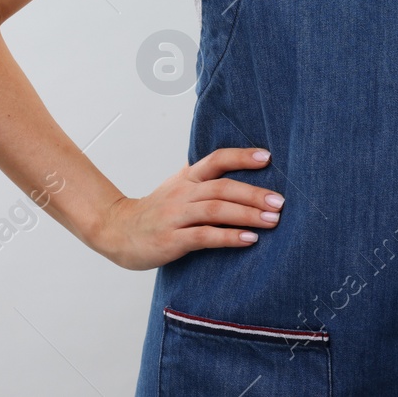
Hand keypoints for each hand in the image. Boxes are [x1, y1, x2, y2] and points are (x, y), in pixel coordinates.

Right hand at [91, 147, 284, 270]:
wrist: (116, 231)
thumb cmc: (155, 210)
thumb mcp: (177, 186)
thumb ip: (202, 175)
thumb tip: (235, 162)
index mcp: (187, 177)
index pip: (217, 159)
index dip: (242, 156)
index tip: (268, 157)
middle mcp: (183, 193)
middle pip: (223, 187)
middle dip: (255, 193)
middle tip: (280, 201)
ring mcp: (176, 216)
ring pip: (216, 209)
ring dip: (248, 214)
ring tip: (272, 220)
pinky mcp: (172, 240)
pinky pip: (204, 236)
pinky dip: (229, 237)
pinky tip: (249, 239)